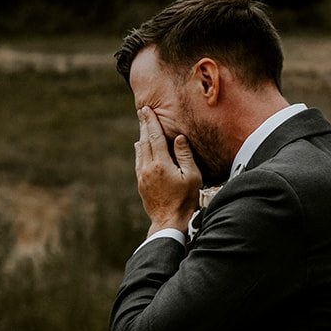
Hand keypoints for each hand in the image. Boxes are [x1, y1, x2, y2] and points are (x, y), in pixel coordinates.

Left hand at [134, 106, 201, 234]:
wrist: (168, 220)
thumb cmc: (185, 199)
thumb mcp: (192, 176)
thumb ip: (185, 155)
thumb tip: (179, 137)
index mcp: (161, 163)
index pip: (155, 137)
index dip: (151, 122)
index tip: (147, 110)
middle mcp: (148, 167)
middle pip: (145, 141)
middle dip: (144, 125)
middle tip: (142, 111)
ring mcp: (143, 176)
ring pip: (140, 151)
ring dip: (141, 136)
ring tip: (142, 125)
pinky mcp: (141, 183)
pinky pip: (139, 161)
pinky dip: (140, 150)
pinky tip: (140, 147)